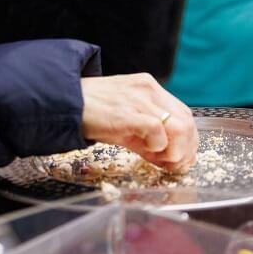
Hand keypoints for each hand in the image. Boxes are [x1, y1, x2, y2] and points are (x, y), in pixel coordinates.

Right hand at [80, 74, 196, 171]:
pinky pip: (158, 131)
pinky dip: (158, 146)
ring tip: (163, 160)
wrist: (64, 101)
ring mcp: (141, 100)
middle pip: (187, 120)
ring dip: (177, 150)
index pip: (183, 113)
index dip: (188, 139)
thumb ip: (147, 137)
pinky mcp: (130, 113)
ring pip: (180, 126)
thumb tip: (166, 157)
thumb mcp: (125, 120)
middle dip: (187, 148)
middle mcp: (149, 90)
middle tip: (176, 164)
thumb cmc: (91, 112)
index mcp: (150, 89)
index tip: (183, 157)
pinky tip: (146, 151)